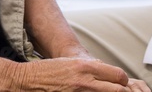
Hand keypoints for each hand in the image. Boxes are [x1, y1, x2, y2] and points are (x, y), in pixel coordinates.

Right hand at [10, 57, 138, 91]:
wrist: (28, 80)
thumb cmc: (49, 70)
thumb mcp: (72, 62)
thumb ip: (91, 67)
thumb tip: (106, 71)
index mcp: (86, 66)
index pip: (118, 75)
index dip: (123, 80)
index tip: (121, 83)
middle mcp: (85, 80)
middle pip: (118, 90)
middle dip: (121, 91)